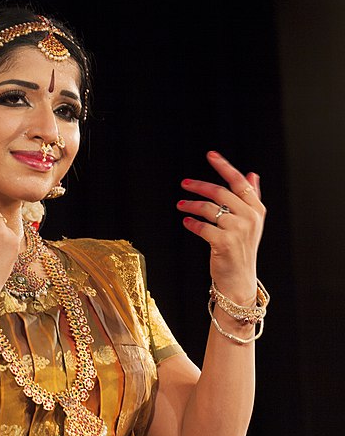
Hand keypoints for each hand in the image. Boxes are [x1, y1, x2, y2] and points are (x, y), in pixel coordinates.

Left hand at [177, 150, 265, 302]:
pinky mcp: (224, 243)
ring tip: (180, 205)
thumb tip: (252, 174)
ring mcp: (238, 230)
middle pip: (220, 192)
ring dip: (191, 204)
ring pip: (209, 208)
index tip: (210, 155)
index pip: (239, 182)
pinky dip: (192, 223)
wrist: (239, 280)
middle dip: (199, 186)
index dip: (224, 166)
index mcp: (256, 209)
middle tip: (184, 183)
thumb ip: (251, 198)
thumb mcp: (251, 223)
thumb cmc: (242, 250)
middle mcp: (249, 217)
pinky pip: (203, 227)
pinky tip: (186, 222)